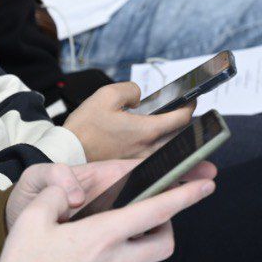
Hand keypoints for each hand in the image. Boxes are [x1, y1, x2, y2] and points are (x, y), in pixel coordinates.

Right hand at [0, 160, 215, 261]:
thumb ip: (55, 195)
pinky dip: (113, 259)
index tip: (206, 184)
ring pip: (141, 259)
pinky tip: (87, 255)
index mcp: (102, 237)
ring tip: (110, 232)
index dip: (186, 195)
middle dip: (168, 225)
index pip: (156, 211)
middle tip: (153, 212)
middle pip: (164, 242)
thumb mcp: (30, 221)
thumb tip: (70, 190)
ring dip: (138, 243)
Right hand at [63, 82, 195, 161]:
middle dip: (191, 130)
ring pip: (171, 155)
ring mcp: (141, 163)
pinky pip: (157, 165)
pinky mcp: (132, 171)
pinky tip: (169, 158)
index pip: (181, 119)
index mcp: (146, 130)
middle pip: (181, 139)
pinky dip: (166, 160)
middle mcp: (148, 150)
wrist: (67, 154)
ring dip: (183, 148)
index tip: (192, 101)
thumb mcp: (106, 95)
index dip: (190, 107)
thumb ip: (131, 90)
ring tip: (189, 143)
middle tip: (194, 121)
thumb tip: (140, 96)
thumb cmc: (85, 127)